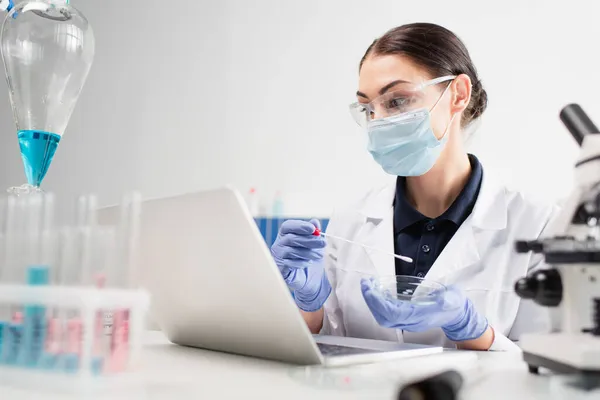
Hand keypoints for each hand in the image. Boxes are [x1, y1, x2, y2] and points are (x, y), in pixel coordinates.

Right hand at [271, 219, 330, 311]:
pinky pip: (288, 263)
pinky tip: (308, 263)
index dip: (299, 226)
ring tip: (319, 255)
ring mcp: (277, 256)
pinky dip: (300, 262)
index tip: (313, 229)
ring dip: (308, 252)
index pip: (288, 226)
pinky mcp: (279, 268)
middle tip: (323, 242)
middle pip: (291, 238)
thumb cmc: (309, 258)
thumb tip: (315, 221)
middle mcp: (279, 244)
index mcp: (285, 235)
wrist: (309, 280)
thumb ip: (314, 233)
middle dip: (309, 240)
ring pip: (291, 250)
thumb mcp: (315, 244)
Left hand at [361, 278, 487, 341]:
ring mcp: (407, 320)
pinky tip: (376, 291)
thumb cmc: (454, 304)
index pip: (394, 314)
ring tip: (367, 286)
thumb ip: (449, 299)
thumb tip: (443, 298)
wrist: (457, 314)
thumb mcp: (454, 299)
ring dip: (372, 301)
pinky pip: (387, 313)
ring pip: (383, 316)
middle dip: (371, 301)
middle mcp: (411, 321)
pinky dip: (378, 302)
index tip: (371, 290)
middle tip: (365, 284)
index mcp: (420, 316)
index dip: (380, 304)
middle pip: (384, 317)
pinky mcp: (405, 316)